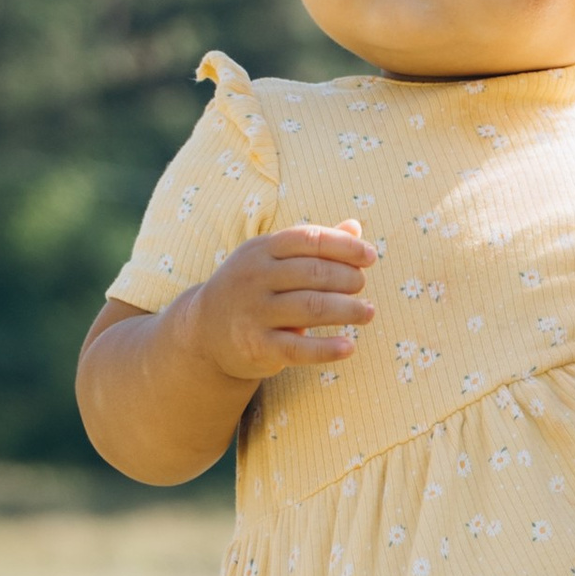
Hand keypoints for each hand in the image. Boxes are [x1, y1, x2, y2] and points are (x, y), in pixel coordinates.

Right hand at [183, 222, 375, 381]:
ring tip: (368, 313)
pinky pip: (299, 348)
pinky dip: (327, 348)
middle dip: (348, 279)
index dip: (345, 247)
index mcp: (260, 250)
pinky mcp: (257, 347)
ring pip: (312, 308)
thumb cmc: (252, 289)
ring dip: (348, 310)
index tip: (371, 257)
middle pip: (313, 273)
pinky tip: (349, 346)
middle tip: (362, 286)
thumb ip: (313, 245)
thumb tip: (355, 227)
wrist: (204, 331)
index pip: (308, 239)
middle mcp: (254, 278)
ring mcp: (254, 313)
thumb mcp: (272, 259)